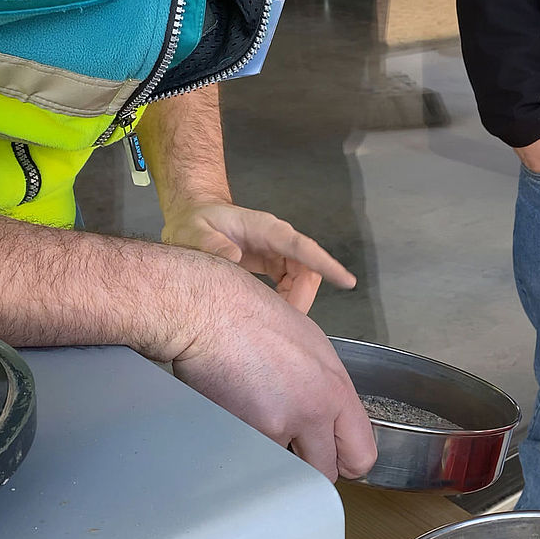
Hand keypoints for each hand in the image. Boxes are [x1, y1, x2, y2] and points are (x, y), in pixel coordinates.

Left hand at [162, 202, 355, 312]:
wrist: (195, 218)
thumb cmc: (195, 222)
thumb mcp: (193, 230)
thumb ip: (210, 243)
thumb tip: (233, 257)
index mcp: (265, 229)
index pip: (302, 247)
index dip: (326, 264)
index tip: (346, 281)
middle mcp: (278, 239)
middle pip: (309, 270)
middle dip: (302, 297)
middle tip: (284, 320)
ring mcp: (279, 252)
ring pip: (303, 281)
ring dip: (294, 301)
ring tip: (271, 316)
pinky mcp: (275, 264)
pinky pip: (292, 285)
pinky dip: (286, 301)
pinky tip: (269, 309)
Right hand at [172, 269, 377, 481]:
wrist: (211, 312)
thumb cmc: (256, 318)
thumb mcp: (314, 349)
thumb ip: (329, 391)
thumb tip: (331, 421)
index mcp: (336, 390)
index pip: (361, 454)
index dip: (347, 462)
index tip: (335, 457)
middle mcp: (313, 411)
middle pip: (325, 474)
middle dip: (311, 466)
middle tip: (294, 447)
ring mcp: (277, 425)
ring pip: (286, 468)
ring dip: (276, 455)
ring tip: (259, 418)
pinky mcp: (242, 432)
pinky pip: (253, 456)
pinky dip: (246, 444)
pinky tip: (237, 414)